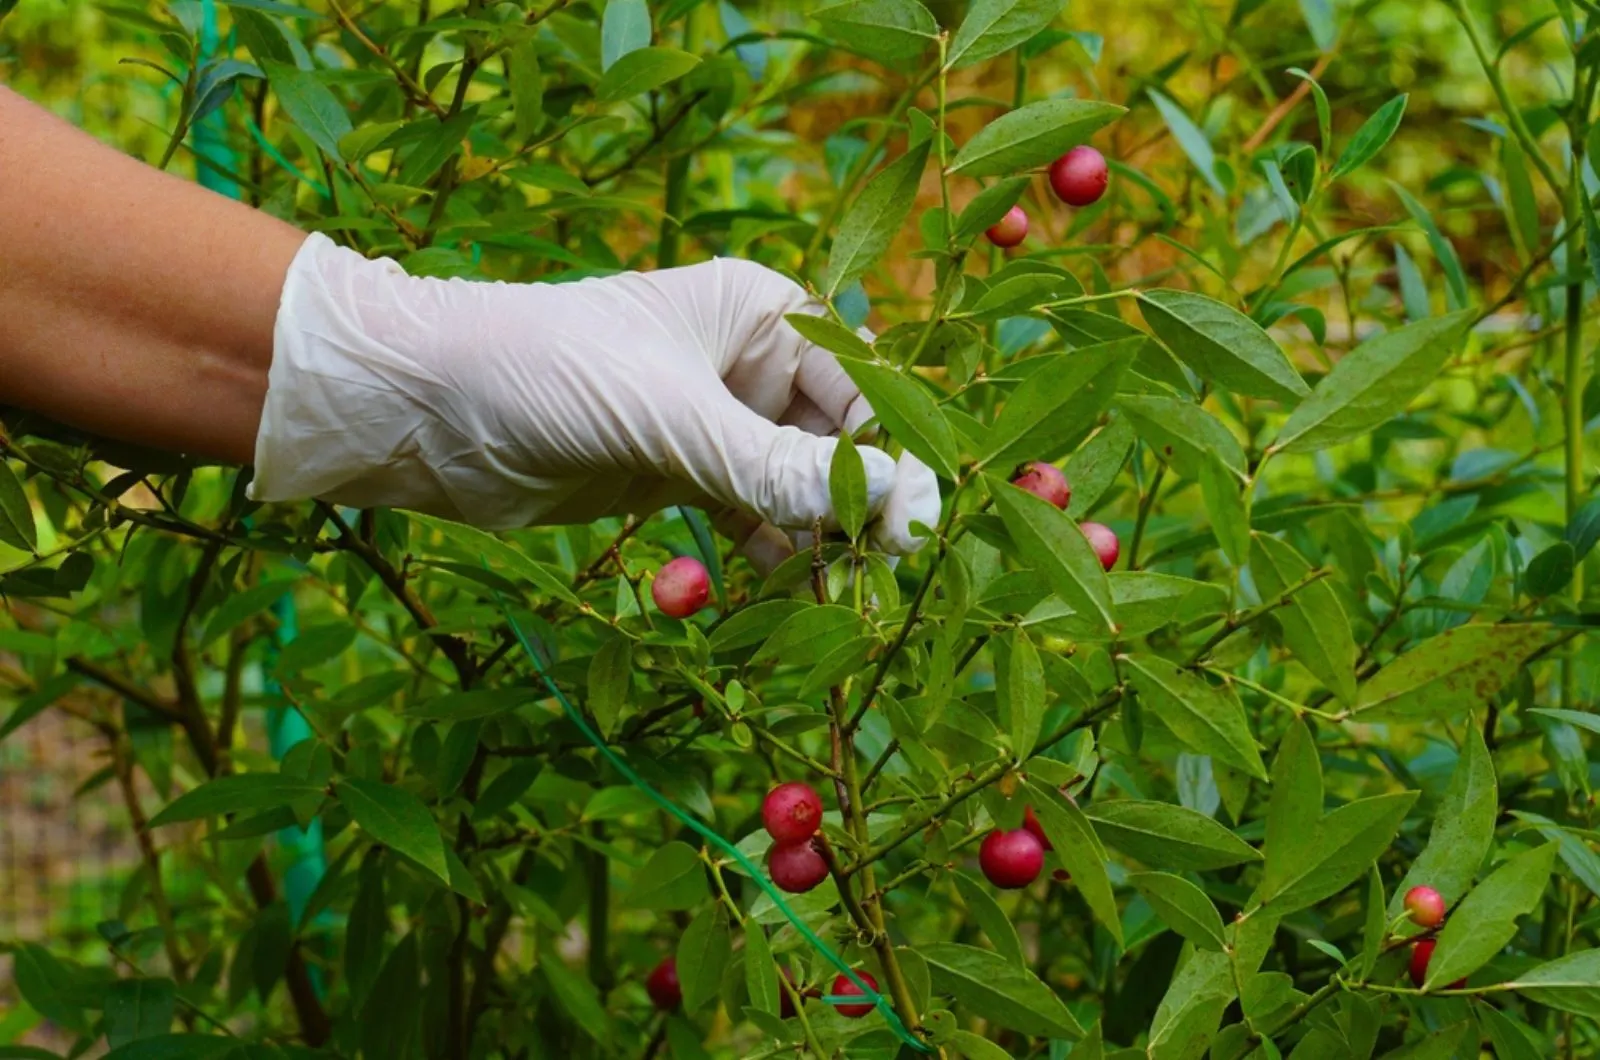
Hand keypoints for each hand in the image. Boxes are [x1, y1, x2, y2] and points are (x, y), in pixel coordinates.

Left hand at [253, 235, 940, 556]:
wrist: (424, 410)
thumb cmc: (548, 372)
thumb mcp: (671, 417)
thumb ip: (778, 467)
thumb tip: (894, 502)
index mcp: (762, 314)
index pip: (862, 385)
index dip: (897, 453)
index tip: (920, 524)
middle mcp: (749, 364)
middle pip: (838, 441)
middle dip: (861, 504)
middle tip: (886, 574)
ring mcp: (715, 423)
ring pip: (798, 488)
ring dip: (820, 539)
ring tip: (844, 598)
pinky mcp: (679, 476)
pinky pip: (750, 519)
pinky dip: (768, 554)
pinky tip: (781, 593)